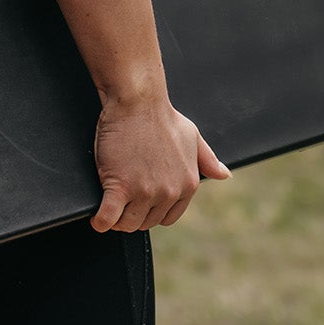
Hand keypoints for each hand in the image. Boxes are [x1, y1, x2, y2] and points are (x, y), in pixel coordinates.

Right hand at [90, 93, 230, 231]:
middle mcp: (169, 192)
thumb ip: (208, 159)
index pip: (167, 218)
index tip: (140, 204)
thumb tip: (224, 175)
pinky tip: (99, 220)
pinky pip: (108, 216)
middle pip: (146, 222)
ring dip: (117, 219)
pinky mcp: (120, 186)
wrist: (138, 101)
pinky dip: (101, 221)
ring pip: (128, 223)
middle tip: (122, 201)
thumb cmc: (162, 116)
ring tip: (110, 207)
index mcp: (187, 184)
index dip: (151, 212)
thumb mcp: (193, 136)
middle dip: (133, 215)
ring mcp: (144, 191)